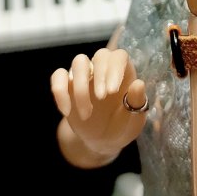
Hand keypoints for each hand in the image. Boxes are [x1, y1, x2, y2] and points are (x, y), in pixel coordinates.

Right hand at [51, 48, 146, 165]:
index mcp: (124, 72)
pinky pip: (58, 76)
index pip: (119, 56)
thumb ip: (137, 103)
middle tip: (101, 98)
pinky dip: (59, 91)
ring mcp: (85, 74)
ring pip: (79, 62)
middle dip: (100, 75)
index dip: (115, 69)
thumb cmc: (122, 126)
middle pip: (100, 55)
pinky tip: (67, 111)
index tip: (112, 91)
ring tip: (87, 114)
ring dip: (81, 87)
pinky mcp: (67, 85)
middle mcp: (104, 68)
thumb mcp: (134, 121)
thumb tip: (138, 84)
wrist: (103, 140)